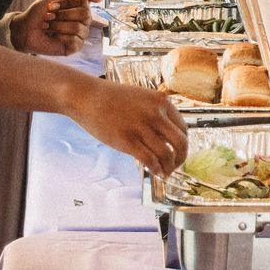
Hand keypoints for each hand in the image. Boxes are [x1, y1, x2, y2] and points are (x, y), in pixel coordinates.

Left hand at [12, 0, 99, 55]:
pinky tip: (54, 37)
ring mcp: (80, 35)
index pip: (85, 2)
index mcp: (80, 8)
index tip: (52, 5)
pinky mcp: (75, 47)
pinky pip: (75, 41)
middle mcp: (83, 21)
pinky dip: (61, 37)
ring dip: (58, 26)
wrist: (25, 29)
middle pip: (85, 15)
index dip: (67, 3)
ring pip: (78, 28)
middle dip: (63, 15)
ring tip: (49, 27)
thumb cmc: (39, 12)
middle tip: (49, 17)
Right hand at [65, 75, 189, 176]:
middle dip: (181, 158)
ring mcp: (141, 127)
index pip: (184, 129)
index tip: (178, 153)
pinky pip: (149, 159)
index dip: (183, 145)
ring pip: (167, 154)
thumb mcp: (142, 98)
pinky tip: (155, 172)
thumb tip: (167, 135)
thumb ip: (156, 112)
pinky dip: (156, 169)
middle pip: (181, 142)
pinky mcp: (127, 140)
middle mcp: (156, 113)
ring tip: (164, 173)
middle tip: (175, 166)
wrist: (86, 96)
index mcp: (162, 102)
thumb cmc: (112, 98)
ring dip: (168, 167)